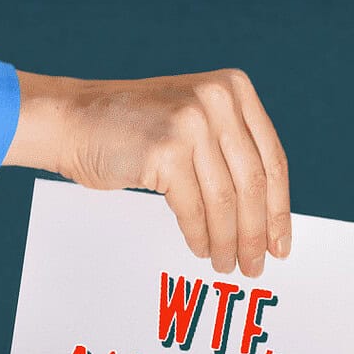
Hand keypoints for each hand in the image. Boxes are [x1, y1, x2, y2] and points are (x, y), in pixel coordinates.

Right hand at [3, 68, 290, 277]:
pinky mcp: (166, 150)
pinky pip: (193, 208)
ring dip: (229, 240)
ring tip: (228, 264)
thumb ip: (229, 149)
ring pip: (225, 200)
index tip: (281, 243)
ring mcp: (192, 122)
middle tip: (255, 265)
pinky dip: (199, 235)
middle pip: (252, 182)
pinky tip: (200, 249)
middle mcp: (218, 99)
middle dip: (256, 233)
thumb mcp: (194, 121)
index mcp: (234, 88)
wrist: (72, 119)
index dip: (279, 208)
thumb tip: (266, 215)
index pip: (271, 158)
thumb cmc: (132, 129)